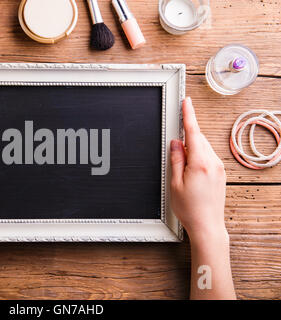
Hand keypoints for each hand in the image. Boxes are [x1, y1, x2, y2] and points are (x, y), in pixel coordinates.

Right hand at [170, 97, 227, 242]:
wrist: (207, 225)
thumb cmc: (190, 208)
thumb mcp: (175, 182)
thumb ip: (176, 159)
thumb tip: (176, 142)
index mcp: (200, 162)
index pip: (193, 132)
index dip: (188, 115)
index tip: (187, 102)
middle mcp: (213, 163)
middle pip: (198, 139)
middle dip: (186, 137)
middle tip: (174, 146)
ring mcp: (219, 168)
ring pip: (203, 148)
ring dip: (191, 150)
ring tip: (182, 170)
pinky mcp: (220, 174)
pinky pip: (207, 157)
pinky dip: (197, 157)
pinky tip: (190, 171)